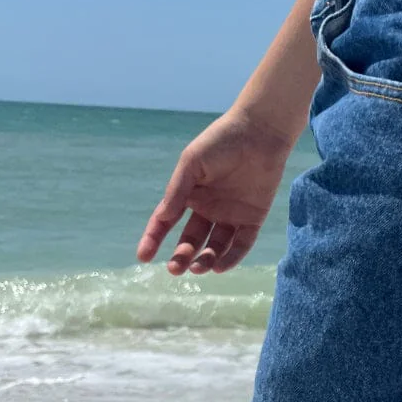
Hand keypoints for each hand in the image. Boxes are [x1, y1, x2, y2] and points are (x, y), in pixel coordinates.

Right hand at [136, 107, 294, 274]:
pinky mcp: (253, 219)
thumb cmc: (221, 142)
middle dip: (182, 256)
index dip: (153, 239)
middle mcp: (208, 208)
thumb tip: (164, 217)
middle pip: (191, 240)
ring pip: (215, 247)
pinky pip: (241, 245)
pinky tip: (219, 267)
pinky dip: (230, 258)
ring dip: (205, 260)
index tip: (143, 257)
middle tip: (175, 269)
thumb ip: (178, 191)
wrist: (259, 133)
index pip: (167, 221)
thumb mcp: (192, 164)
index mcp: (189, 194)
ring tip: (197, 268)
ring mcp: (230, 215)